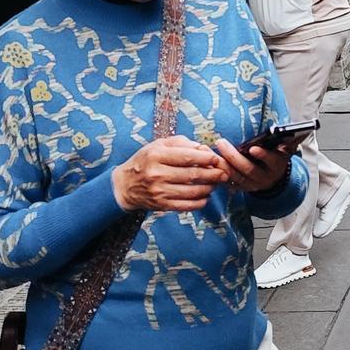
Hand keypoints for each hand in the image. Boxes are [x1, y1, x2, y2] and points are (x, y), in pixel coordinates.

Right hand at [112, 137, 228, 214]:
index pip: (187, 157)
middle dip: (212, 174)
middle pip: (192, 174)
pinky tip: (205, 197)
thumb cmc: (145, 161)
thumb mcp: (158, 145)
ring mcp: (159, 191)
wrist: (125, 185)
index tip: (218, 159)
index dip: (206, 158)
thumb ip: (181, 143)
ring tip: (216, 184)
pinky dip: (199, 202)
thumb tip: (203, 148)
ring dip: (208, 188)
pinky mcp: (161, 205)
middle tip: (224, 173)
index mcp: (156, 155)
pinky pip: (186, 205)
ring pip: (191, 191)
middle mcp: (157, 173)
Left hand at [214, 136, 294, 194]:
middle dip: (233, 156)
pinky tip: (208, 163)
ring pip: (235, 177)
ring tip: (211, 151)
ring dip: (222, 164)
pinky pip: (227, 182)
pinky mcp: (241, 188)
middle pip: (248, 169)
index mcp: (276, 166)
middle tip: (221, 143)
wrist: (274, 180)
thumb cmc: (277, 157)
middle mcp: (264, 178)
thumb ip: (288, 142)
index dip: (263, 155)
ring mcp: (252, 185)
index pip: (271, 160)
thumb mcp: (285, 150)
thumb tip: (294, 131)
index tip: (254, 148)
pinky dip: (218, 173)